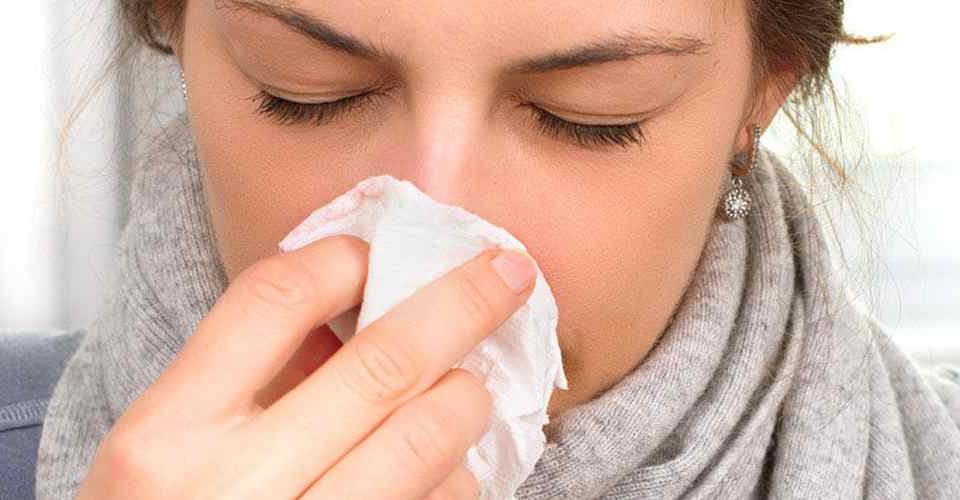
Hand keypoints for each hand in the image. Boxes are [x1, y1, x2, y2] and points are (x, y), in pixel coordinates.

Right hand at [76, 234, 536, 498]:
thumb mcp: (166, 454)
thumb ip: (244, 385)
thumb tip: (354, 314)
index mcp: (167, 436)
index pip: (272, 304)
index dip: (340, 260)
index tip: (377, 252)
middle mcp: (235, 488)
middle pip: (383, 364)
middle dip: (463, 305)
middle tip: (508, 271)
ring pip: (428, 440)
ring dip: (466, 398)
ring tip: (466, 388)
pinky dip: (460, 477)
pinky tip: (449, 469)